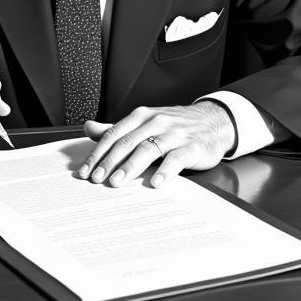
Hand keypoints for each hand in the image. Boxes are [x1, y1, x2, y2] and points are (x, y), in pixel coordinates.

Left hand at [77, 100, 235, 188]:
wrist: (213, 121)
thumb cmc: (175, 125)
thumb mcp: (145, 122)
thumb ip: (117, 128)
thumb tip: (88, 128)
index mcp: (142, 116)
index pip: (114, 134)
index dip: (98, 152)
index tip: (86, 170)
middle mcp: (156, 122)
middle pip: (127, 142)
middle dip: (109, 161)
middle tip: (96, 178)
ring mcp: (174, 134)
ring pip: (148, 149)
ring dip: (130, 167)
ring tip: (117, 182)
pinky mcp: (192, 146)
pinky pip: (176, 159)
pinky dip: (165, 171)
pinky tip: (155, 183)